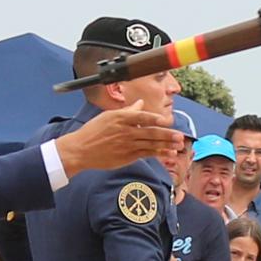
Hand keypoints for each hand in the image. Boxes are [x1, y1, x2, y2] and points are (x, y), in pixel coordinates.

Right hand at [50, 84, 188, 178]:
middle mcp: (125, 131)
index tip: (167, 120)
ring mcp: (126, 145)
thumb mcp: (109, 116)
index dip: (157, 119)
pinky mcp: (126, 157)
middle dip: (167, 134)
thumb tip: (140, 103)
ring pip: (150, 144)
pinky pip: (145, 154)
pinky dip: (158, 153)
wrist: (80, 150)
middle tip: (180, 136)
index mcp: (121, 118)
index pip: (143, 117)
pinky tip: (168, 153)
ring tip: (178, 145)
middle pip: (150, 132)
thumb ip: (128, 111)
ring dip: (166, 145)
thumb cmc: (93, 132)